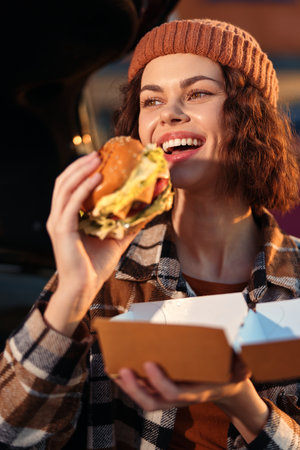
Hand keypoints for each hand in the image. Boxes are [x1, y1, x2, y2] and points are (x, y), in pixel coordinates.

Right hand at [45, 152, 137, 335]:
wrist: (84, 287)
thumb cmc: (96, 265)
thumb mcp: (116, 238)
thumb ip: (129, 223)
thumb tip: (149, 209)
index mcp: (68, 216)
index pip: (71, 185)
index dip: (82, 169)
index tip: (100, 157)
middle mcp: (58, 216)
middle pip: (64, 180)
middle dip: (80, 164)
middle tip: (99, 153)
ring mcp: (58, 222)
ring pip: (65, 187)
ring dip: (81, 170)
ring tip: (98, 159)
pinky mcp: (61, 230)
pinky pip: (72, 203)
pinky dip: (84, 188)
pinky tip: (98, 178)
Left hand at [115, 361, 268, 442]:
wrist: (225, 386)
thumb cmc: (229, 373)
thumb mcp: (239, 368)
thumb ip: (242, 366)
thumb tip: (246, 364)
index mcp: (197, 392)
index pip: (174, 394)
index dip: (159, 382)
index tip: (148, 363)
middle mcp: (181, 398)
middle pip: (153, 403)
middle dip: (135, 389)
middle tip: (122, 369)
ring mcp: (172, 398)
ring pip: (145, 400)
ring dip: (128, 387)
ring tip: (115, 369)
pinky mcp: (165, 394)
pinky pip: (145, 393)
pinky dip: (131, 384)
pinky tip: (121, 370)